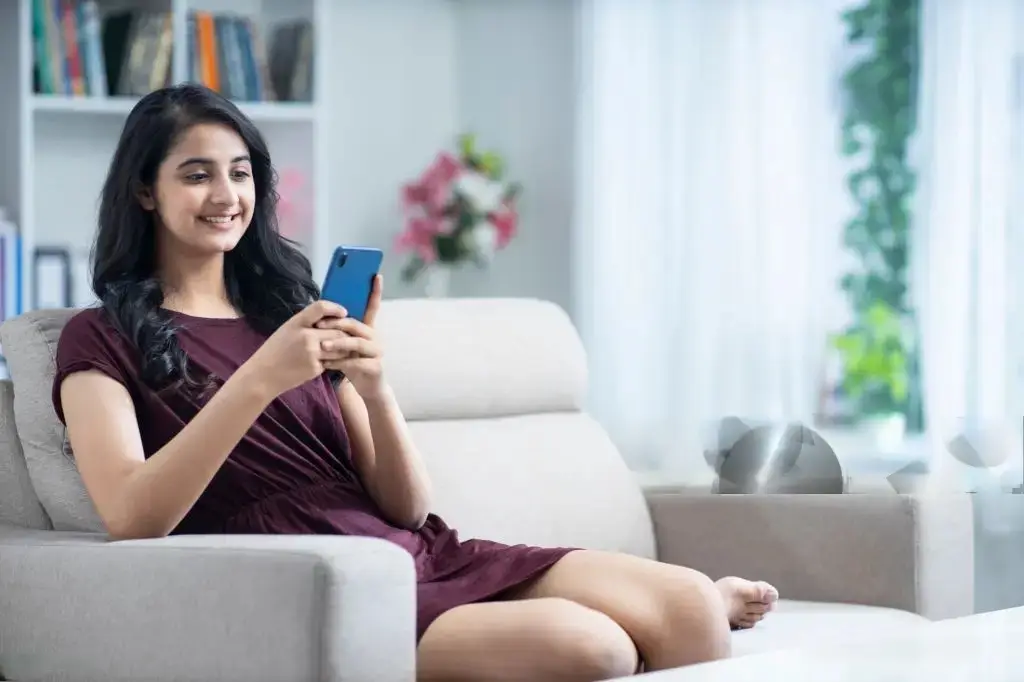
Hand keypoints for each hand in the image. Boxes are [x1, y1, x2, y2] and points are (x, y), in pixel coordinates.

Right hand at [242, 299, 349, 396]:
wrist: (263, 375)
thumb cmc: (275, 350)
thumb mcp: (287, 329)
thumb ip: (307, 324)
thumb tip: (330, 319)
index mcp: (297, 322)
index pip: (321, 307)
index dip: (335, 308)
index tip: (344, 313)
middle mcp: (306, 336)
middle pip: (338, 331)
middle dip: (345, 335)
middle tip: (348, 337)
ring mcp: (311, 353)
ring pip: (339, 348)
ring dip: (343, 349)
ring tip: (341, 350)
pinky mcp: (315, 368)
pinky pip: (331, 362)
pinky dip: (332, 362)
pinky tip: (326, 363)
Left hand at [315, 274, 385, 398]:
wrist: (367, 388)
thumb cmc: (353, 363)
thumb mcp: (346, 345)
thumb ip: (340, 331)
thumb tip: (322, 315)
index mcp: (368, 329)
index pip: (373, 306)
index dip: (376, 291)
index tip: (376, 275)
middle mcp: (375, 337)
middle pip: (356, 325)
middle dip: (336, 324)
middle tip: (318, 325)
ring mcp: (377, 352)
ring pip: (356, 343)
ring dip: (337, 343)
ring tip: (321, 346)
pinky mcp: (375, 367)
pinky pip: (355, 362)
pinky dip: (338, 363)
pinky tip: (325, 364)